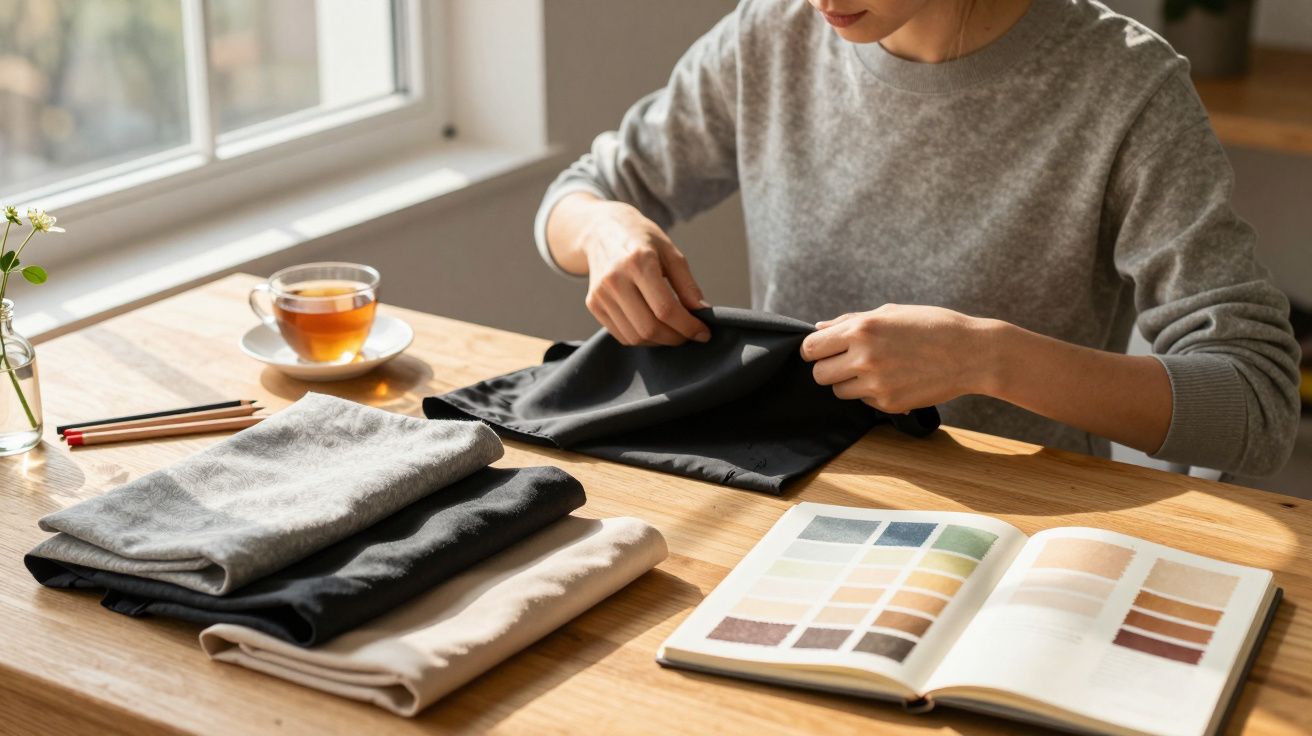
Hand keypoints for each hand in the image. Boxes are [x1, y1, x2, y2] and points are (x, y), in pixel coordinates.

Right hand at [551, 193, 710, 345]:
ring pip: (635, 337)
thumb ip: (687, 283)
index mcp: (638, 262)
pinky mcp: (593, 304)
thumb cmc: (641, 239)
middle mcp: (615, 280)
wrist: (601, 230)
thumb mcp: (670, 251)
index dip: (688, 326)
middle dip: (675, 338)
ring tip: (673, 331)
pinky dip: (642, 339)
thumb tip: (702, 312)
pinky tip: (653, 328)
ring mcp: (601, 294)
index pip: (665, 309)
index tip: (703, 333)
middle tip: (689, 335)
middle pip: (649, 328)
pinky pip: (621, 335)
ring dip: (659, 342)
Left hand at [799, 304, 997, 412]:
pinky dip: (872, 393)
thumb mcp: (891, 313)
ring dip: (849, 382)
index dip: (814, 350)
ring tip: (875, 369)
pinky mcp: (888, 404)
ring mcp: (876, 384)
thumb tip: (819, 328)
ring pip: (838, 391)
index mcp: (861, 329)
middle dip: (829, 368)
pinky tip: (895, 379)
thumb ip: (850, 321)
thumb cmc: (932, 326)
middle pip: (819, 374)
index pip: (810, 348)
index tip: (824, 350)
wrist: (972, 353)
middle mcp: (864, 357)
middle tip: (848, 362)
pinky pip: (863, 402)